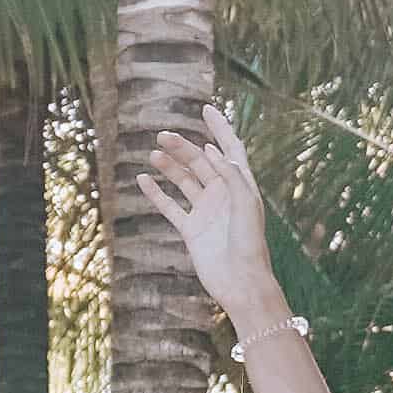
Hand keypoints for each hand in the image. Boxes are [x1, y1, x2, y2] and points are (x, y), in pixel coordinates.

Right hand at [147, 106, 277, 333]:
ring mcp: (206, 213)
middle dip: (183, 148)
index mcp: (242, 187)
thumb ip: (232, 176)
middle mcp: (224, 196)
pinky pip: (170, 207)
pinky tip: (143, 179)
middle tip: (162, 135)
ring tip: (154, 153)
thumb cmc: (250, 246)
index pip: (231, 150)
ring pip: (184, 181)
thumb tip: (212, 151)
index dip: (220, 129)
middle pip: (201, 163)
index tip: (206, 109)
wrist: (240, 283)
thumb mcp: (246, 206)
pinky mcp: (191, 230)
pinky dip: (156, 193)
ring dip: (169, 166)